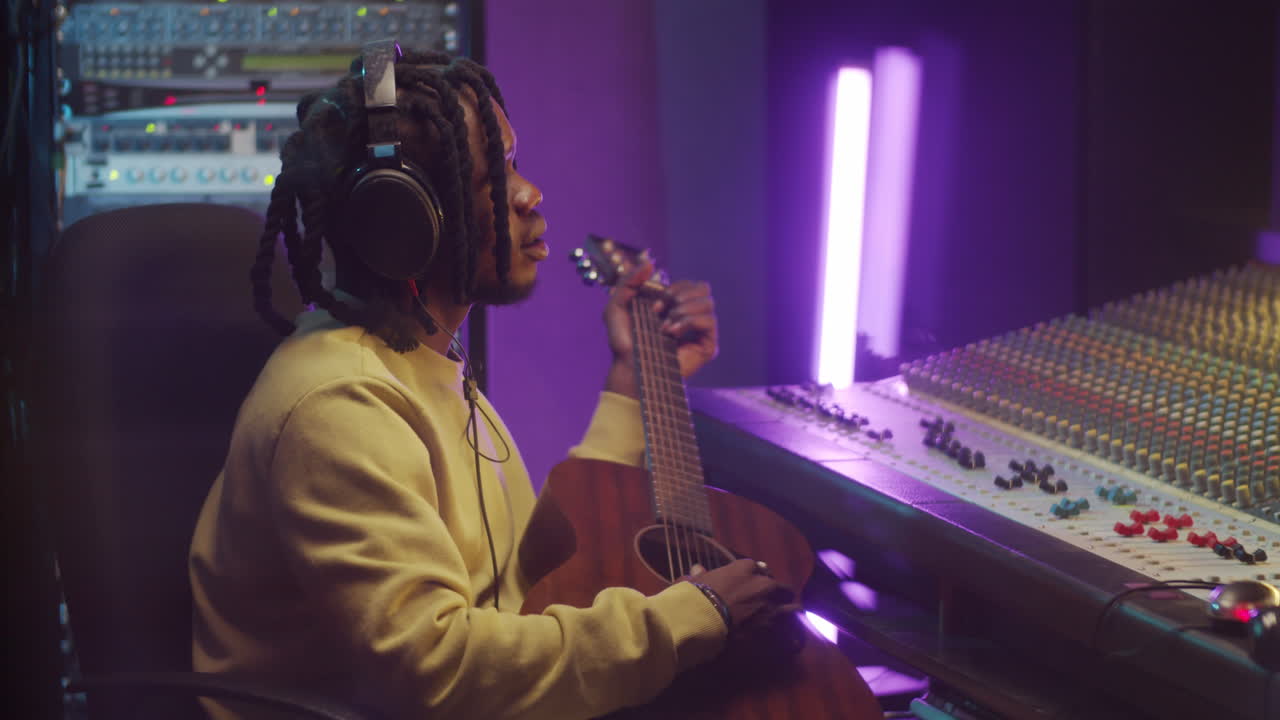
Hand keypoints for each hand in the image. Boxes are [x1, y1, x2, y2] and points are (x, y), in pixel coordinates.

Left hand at [602, 257, 719, 396]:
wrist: (628, 366)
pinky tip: (672, 333)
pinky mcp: (708, 345)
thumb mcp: (617, 304)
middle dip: (680, 295)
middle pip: (704, 288)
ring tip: (665, 326)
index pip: (690, 284)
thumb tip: (649, 262)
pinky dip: (689, 321)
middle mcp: (691, 316)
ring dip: (682, 310)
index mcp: (676, 306)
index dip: (672, 289)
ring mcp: (701, 332)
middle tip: (660, 312)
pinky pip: (709, 320)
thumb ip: (629, 280)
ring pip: (709, 302)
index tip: (652, 306)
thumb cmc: (623, 341)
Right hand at [686, 558, 799, 636]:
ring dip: (791, 611)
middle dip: (781, 593)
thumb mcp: (694, 580)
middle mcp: (762, 584)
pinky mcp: (770, 627)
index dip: (757, 577)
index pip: (758, 568)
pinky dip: (789, 631)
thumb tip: (697, 569)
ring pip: (792, 607)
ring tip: (792, 617)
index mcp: (744, 568)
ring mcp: (769, 606)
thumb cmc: (696, 595)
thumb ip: (699, 574)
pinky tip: (789, 635)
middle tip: (778, 601)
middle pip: (781, 586)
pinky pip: (787, 628)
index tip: (753, 584)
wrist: (701, 618)